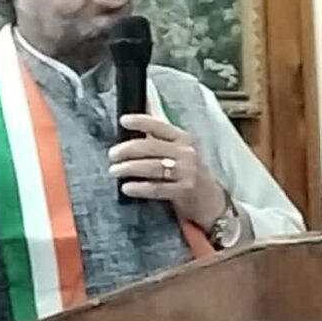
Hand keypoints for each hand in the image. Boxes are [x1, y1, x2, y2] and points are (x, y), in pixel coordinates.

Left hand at [108, 114, 226, 229]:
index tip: (123, 121)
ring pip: (152, 167)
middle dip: (127, 150)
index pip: (159, 125)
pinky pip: (156, 188)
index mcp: (183, 138)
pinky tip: (126, 187)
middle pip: (151, 147)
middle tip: (112, 155)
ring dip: (129, 168)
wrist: (210, 199)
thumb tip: (133, 123)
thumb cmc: (187, 171)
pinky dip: (139, 187)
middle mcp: (186, 152)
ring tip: (114, 170)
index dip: (140, 121)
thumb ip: (159, 139)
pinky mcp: (184, 191)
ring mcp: (187, 172)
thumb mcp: (178, 151)